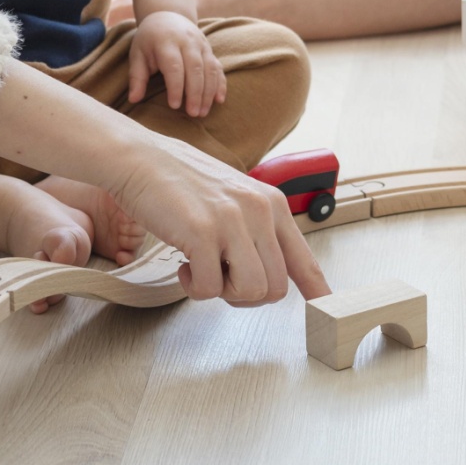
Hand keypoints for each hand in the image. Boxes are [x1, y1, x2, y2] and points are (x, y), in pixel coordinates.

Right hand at [0, 60, 328, 307]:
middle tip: (218, 277)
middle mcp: (259, 211)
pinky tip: (182, 264)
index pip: (303, 258)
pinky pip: (210, 289)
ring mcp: (232, 222)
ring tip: (200, 270)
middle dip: (244, 294)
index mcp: (271, 204)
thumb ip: (254, 231)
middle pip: (274, 288)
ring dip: (221, 293)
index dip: (316, 288)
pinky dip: (193, 287)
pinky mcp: (202, 233)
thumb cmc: (181, 182)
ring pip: (250, 293)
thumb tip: (271, 273)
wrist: (140, 159)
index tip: (325, 305)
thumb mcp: (232, 198)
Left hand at [127, 11, 225, 115]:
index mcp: (166, 42)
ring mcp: (201, 44)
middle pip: (196, 69)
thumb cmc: (149, 40)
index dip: (176, 87)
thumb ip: (136, 77)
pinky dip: (220, 84)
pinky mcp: (209, 49)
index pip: (174, 66)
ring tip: (203, 112)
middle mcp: (187, 41)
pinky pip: (218, 67)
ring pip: (210, 69)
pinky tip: (219, 100)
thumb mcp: (137, 54)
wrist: (167, 15)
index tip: (174, 105)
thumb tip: (133, 100)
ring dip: (208, 92)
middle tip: (193, 114)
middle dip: (195, 93)